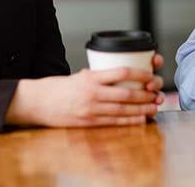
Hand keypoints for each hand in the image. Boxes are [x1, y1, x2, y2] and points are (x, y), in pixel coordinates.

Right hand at [6, 54, 165, 126]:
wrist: (36, 103)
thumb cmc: (57, 88)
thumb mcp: (78, 76)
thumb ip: (97, 77)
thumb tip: (118, 76)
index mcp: (90, 77)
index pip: (121, 72)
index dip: (140, 74)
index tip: (151, 74)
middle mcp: (91, 93)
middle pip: (126, 93)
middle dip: (146, 94)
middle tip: (158, 92)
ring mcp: (90, 109)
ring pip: (123, 109)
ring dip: (142, 108)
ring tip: (155, 106)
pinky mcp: (88, 122)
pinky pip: (114, 122)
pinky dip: (130, 121)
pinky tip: (141, 119)